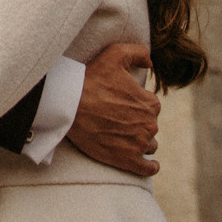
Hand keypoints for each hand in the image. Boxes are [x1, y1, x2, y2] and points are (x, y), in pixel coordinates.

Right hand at [66, 42, 159, 176]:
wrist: (70, 106)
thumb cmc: (92, 80)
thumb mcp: (115, 54)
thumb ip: (138, 52)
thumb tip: (150, 63)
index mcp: (150, 103)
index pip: (151, 105)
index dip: (137, 102)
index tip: (122, 102)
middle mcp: (149, 125)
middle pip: (150, 125)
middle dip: (138, 121)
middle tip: (118, 117)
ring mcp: (138, 145)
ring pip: (149, 145)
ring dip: (141, 141)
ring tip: (125, 136)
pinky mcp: (127, 160)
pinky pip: (147, 168)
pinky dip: (150, 167)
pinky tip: (149, 164)